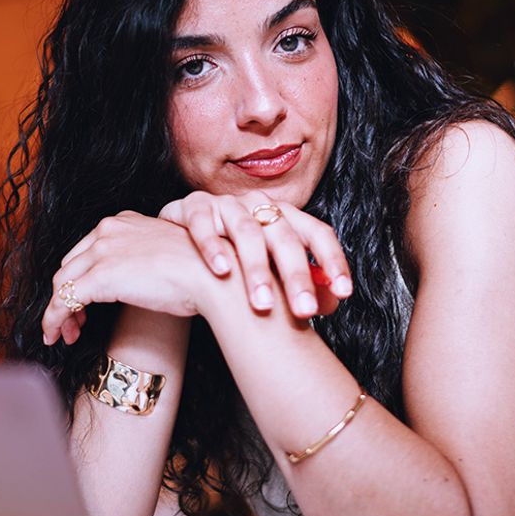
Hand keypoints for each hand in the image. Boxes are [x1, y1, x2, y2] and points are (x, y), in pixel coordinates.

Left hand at [41, 211, 218, 345]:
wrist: (215, 274)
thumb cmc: (201, 270)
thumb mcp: (165, 255)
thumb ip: (142, 260)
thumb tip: (135, 281)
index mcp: (122, 222)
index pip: (85, 251)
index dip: (79, 278)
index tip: (84, 303)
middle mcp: (107, 230)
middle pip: (69, 267)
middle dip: (66, 296)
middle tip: (73, 324)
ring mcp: (102, 252)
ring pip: (62, 284)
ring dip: (58, 312)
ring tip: (65, 335)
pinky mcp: (99, 277)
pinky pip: (63, 301)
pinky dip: (53, 320)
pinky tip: (56, 336)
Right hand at [158, 190, 352, 318]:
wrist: (170, 255)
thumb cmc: (224, 268)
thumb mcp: (263, 279)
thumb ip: (297, 287)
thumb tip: (333, 302)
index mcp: (281, 217)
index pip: (316, 232)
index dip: (332, 260)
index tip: (344, 293)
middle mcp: (256, 206)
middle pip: (284, 237)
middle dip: (296, 275)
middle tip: (304, 311)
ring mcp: (224, 204)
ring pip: (246, 231)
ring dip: (256, 269)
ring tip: (263, 304)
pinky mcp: (190, 207)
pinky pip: (203, 222)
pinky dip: (212, 245)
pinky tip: (221, 271)